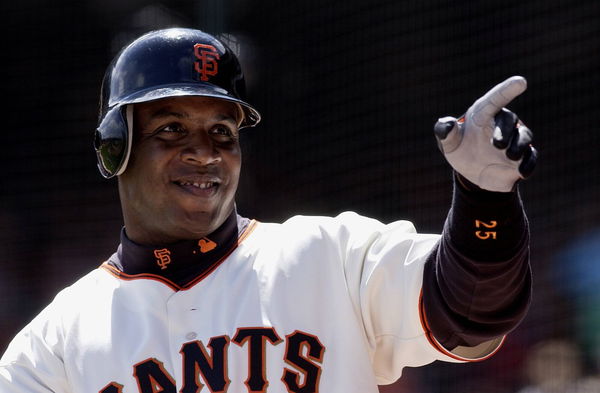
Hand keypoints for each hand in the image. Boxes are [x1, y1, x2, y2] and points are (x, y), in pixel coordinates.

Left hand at [434, 76, 536, 191]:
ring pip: (524, 136)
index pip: (496, 98)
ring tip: (510, 156)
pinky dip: (528, 163)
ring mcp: (515, 139)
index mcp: (483, 114)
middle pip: (510, 120)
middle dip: (505, 131)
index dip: (507, 89)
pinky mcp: (523, 156)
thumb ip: (445, 132)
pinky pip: (531, 156)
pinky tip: (523, 171)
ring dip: (519, 146)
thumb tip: (447, 124)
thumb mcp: (449, 144)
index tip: (521, 82)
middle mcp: (502, 123)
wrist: (473, 173)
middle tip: (497, 145)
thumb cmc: (461, 150)